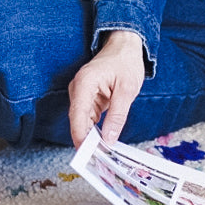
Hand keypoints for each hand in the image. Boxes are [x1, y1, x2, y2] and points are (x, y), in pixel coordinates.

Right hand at [68, 29, 147, 146]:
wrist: (124, 45)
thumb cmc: (126, 62)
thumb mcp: (127, 90)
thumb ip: (117, 116)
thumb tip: (108, 139)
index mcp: (85, 83)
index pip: (77, 115)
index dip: (80, 136)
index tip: (87, 154)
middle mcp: (77, 88)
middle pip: (77, 120)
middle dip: (86, 140)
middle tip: (98, 160)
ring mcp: (80, 92)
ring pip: (81, 120)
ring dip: (90, 136)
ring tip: (102, 154)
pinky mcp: (86, 97)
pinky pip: (87, 116)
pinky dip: (93, 129)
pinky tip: (102, 141)